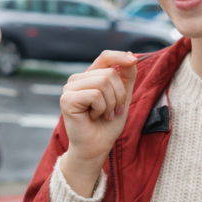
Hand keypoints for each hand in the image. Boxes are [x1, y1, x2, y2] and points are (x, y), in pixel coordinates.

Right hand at [57, 51, 138, 196]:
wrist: (97, 147)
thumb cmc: (108, 125)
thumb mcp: (123, 97)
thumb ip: (127, 77)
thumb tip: (132, 54)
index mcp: (89, 77)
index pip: (105, 57)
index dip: (120, 56)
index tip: (134, 60)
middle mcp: (77, 79)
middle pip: (109, 73)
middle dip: (119, 95)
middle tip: (113, 111)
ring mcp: (69, 88)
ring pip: (103, 82)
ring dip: (111, 103)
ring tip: (104, 115)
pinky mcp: (67, 99)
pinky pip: (95, 95)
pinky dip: (101, 109)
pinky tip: (93, 117)